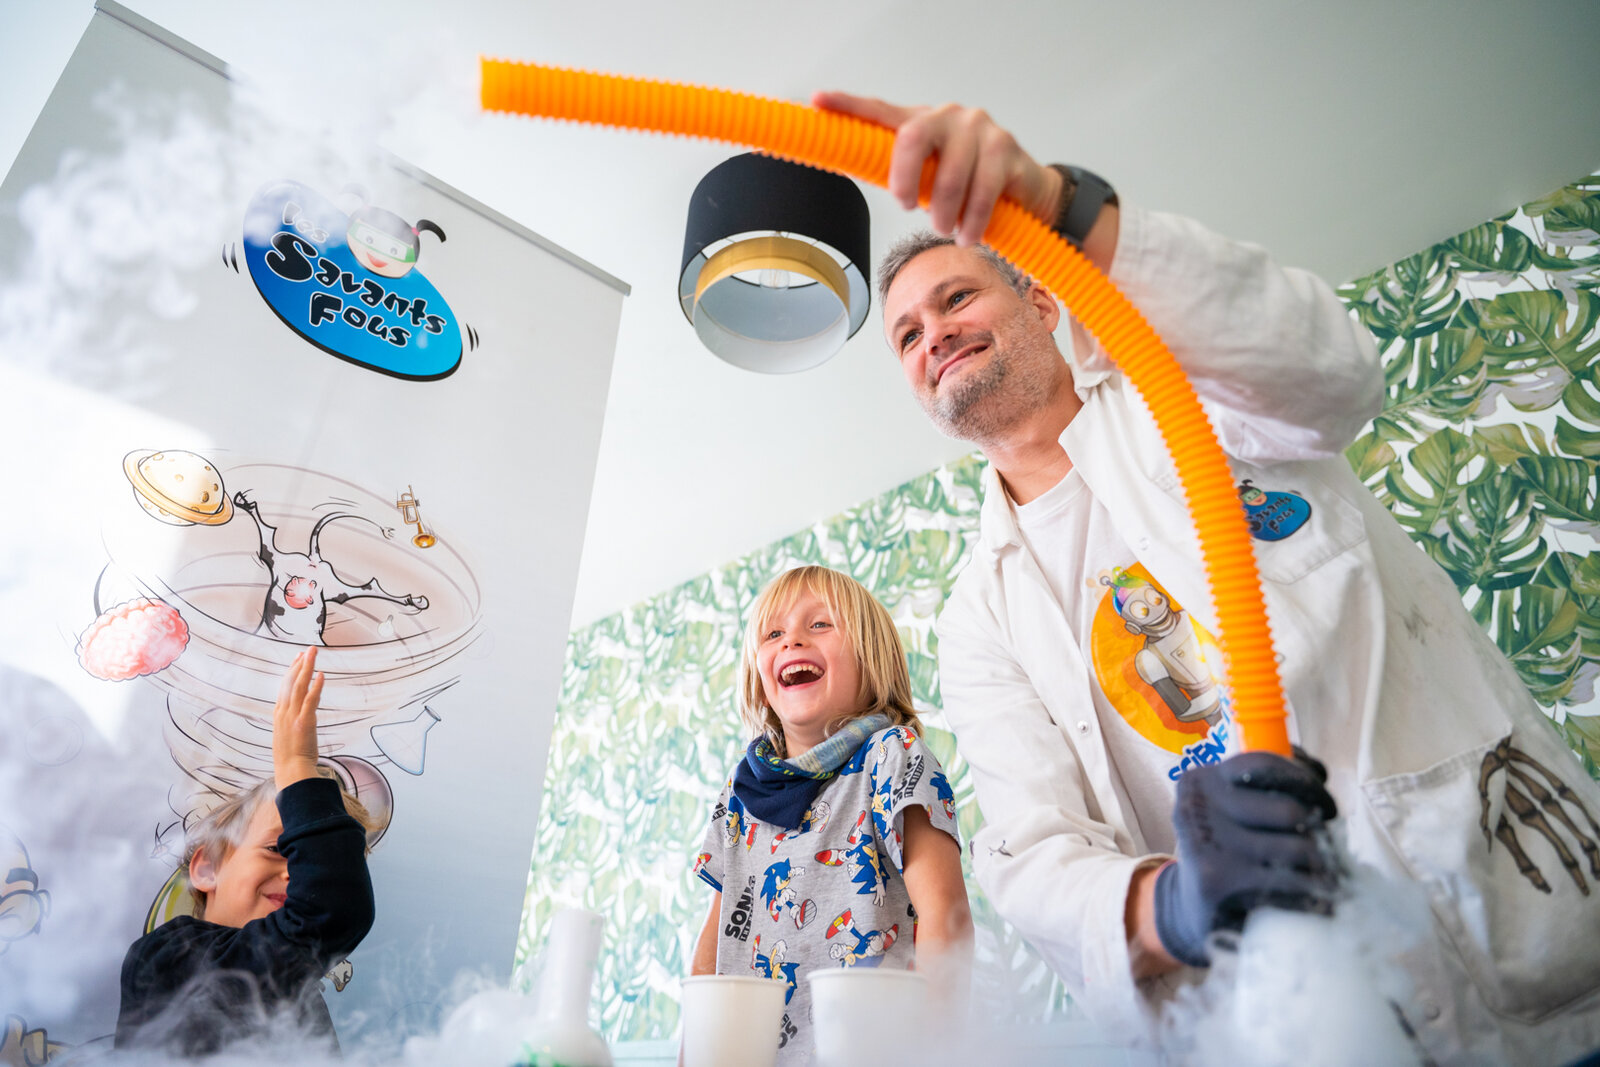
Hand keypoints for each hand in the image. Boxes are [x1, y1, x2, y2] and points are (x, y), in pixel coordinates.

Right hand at [272, 647, 324, 789]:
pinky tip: (321, 674)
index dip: (291, 671)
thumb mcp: (287, 734)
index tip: (298, 658)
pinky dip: (315, 686)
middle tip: (308, 649)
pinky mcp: (304, 722)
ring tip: (313, 653)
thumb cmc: (291, 757)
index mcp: (279, 714)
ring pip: (298, 686)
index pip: (284, 687)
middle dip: (299, 664)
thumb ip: (291, 721)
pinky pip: (310, 700)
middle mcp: (283, 712)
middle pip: (290, 682)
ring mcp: (292, 716)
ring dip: (306, 668)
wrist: (291, 771)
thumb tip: (299, 714)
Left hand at [812, 92, 1062, 245]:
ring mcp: (980, 129)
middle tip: (909, 208)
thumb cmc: (967, 186)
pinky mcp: (1006, 150)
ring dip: (944, 213)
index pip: (880, 110)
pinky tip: (970, 235)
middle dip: (905, 181)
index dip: (848, 106)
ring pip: (950, 175)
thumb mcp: (930, 177)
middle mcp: (950, 117)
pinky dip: (972, 222)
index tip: (818, 101)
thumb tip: (857, 173)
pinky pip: (982, 191)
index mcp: (922, 122)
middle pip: (912, 138)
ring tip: (947, 229)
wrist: (1025, 192)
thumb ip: (902, 173)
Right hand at [1152, 750, 1338, 966]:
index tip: (1325, 806)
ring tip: (1329, 877)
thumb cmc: (1225, 850)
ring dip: (1323, 867)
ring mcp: (1207, 844)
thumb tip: (1318, 771)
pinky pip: (1291, 884)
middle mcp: (1198, 806)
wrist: (1190, 910)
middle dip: (1319, 832)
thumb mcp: (1229, 810)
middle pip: (1289, 810)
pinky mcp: (1218, 882)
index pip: (1265, 764)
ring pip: (1298, 849)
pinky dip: (1316, 896)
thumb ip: (1262, 786)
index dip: (1306, 781)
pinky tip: (1323, 901)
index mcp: (1201, 780)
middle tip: (1328, 850)